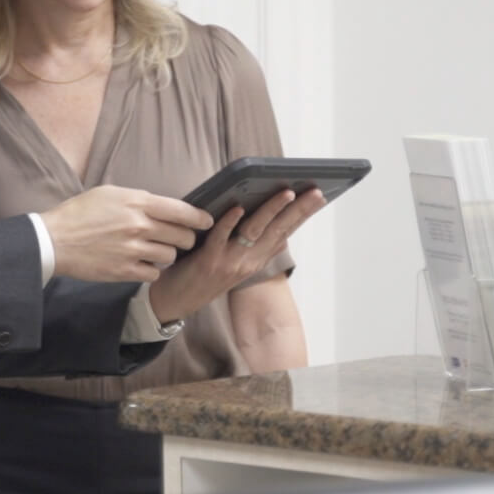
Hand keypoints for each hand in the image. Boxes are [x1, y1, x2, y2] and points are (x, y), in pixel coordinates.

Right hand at [41, 186, 212, 282]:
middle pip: (182, 236)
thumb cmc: (80, 213)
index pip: (182, 211)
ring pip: (170, 256)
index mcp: (137, 203)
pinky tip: (143, 263)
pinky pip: (154, 273)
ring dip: (168, 254)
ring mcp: (133, 250)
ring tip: (157, 251)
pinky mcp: (125, 271)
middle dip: (186, 238)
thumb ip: (139, 199)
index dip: (199, 218)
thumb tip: (162, 206)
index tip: (207, 221)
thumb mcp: (110, 193)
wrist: (55, 240)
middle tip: (182, 239)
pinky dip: (152, 269)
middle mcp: (139, 226)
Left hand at [148, 187, 326, 322]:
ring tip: (286, 193)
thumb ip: (255, 247)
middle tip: (314, 191)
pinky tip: (239, 207)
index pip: (285, 232)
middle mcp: (249, 262)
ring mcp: (230, 262)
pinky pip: (221, 237)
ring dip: (271, 211)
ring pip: (255, 231)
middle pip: (277, 230)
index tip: (319, 195)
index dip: (303, 215)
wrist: (174, 302)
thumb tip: (279, 227)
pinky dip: (229, 222)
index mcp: (257, 260)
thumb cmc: (203, 275)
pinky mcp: (209, 261)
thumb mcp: (236, 263)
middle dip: (298, 209)